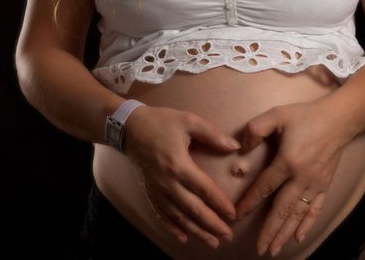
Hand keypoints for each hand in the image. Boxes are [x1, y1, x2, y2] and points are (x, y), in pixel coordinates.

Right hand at [124, 105, 240, 247]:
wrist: (129, 128)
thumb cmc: (161, 122)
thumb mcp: (188, 121)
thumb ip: (212, 134)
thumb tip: (235, 146)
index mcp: (179, 165)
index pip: (204, 189)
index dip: (219, 203)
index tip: (233, 215)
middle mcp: (168, 182)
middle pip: (193, 208)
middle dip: (211, 224)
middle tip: (227, 236)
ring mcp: (157, 190)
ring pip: (179, 216)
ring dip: (196, 230)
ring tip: (212, 242)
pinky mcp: (150, 192)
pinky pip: (162, 214)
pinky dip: (172, 227)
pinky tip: (183, 238)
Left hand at [234, 99, 353, 256]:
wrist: (339, 119)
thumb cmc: (305, 116)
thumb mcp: (276, 115)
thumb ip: (255, 129)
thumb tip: (241, 148)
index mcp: (287, 162)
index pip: (264, 187)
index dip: (249, 203)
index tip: (237, 216)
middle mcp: (302, 178)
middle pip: (282, 209)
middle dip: (269, 231)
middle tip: (259, 249)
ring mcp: (315, 184)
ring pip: (297, 214)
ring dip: (285, 233)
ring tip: (274, 249)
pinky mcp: (325, 185)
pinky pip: (315, 209)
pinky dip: (307, 225)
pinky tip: (299, 237)